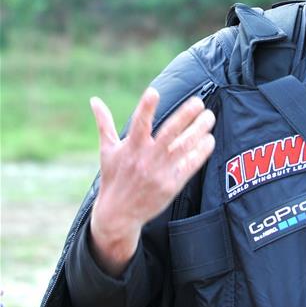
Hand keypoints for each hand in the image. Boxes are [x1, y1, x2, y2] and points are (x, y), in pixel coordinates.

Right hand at [89, 87, 215, 276]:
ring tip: (209, 117)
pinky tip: (209, 139)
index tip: (153, 91)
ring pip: (184, 147)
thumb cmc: (113, 177)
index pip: (139, 124)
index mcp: (130, 148)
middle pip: (169, 134)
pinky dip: (201, 151)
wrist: (118, 215)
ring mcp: (160, 172)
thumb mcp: (107, 151)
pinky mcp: (171, 185)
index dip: (146, 108)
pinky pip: (190, 165)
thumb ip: (104, 124)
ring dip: (199, 130)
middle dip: (184, 116)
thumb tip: (94, 100)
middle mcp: (146, 159)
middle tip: (198, 102)